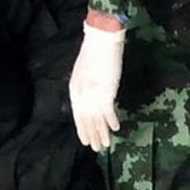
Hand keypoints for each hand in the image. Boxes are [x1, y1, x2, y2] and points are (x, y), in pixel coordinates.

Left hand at [70, 19, 125, 151]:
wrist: (101, 40)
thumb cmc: (94, 52)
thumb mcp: (83, 72)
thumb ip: (86, 86)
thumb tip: (92, 96)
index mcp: (74, 90)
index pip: (77, 116)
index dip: (82, 130)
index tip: (86, 141)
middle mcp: (81, 96)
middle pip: (86, 121)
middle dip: (92, 136)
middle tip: (97, 148)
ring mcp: (93, 96)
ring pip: (96, 121)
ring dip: (101, 134)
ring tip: (106, 145)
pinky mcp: (105, 93)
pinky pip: (108, 113)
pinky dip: (111, 122)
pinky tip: (116, 129)